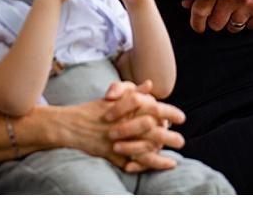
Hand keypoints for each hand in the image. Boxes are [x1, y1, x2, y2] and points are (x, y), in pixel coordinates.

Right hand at [60, 79, 182, 172]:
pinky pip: (133, 162)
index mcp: (126, 109)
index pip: (154, 108)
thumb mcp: (113, 98)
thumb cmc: (92, 110)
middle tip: (182, 140)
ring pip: (144, 148)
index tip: (182, 118)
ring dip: (161, 154)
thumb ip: (133, 91)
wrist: (70, 125)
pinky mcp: (113, 155)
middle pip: (152, 130)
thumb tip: (149, 84)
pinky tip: (157, 166)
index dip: (170, 113)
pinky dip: (146, 165)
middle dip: (169, 136)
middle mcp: (124, 124)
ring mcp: (118, 141)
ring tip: (176, 155)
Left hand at [181, 0, 252, 32]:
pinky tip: (250, 11)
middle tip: (219, 16)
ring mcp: (249, 3)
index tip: (197, 26)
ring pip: (231, 28)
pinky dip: (248, 23)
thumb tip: (186, 3)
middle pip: (215, 23)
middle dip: (215, 22)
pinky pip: (249, 28)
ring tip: (236, 11)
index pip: (200, 9)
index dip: (196, 22)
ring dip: (231, 23)